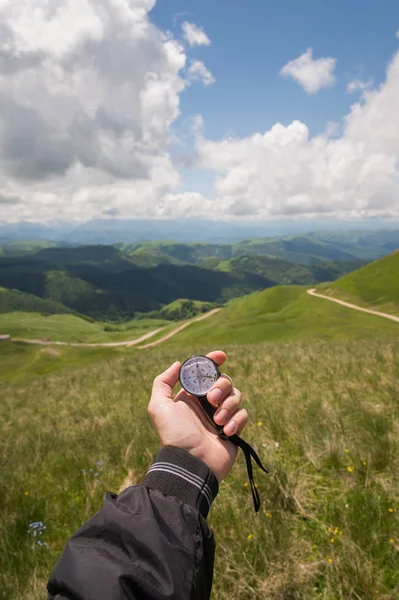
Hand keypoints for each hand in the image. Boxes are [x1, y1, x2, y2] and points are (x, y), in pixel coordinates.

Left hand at [148, 351, 247, 481]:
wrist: (191, 463)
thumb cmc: (174, 435)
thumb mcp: (159, 407)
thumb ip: (163, 382)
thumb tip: (178, 364)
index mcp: (191, 396)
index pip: (205, 372)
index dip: (213, 361)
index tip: (221, 356)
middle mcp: (206, 404)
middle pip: (224, 381)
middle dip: (221, 386)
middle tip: (212, 399)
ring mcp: (221, 416)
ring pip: (236, 396)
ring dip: (228, 406)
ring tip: (217, 421)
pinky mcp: (234, 429)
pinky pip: (243, 414)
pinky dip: (237, 420)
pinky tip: (226, 432)